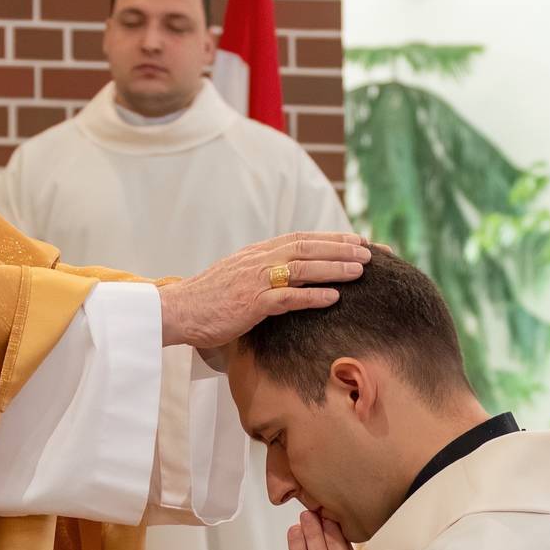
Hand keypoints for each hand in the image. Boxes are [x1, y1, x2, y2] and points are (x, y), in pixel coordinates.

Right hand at [158, 233, 369, 349]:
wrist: (177, 311)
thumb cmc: (206, 300)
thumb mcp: (237, 278)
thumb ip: (262, 274)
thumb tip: (288, 278)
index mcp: (257, 254)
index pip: (302, 238)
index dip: (333, 238)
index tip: (360, 241)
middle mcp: (259, 261)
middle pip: (308, 247)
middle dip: (342, 248)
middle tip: (372, 252)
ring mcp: (255, 281)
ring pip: (303, 268)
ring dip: (334, 267)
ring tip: (361, 270)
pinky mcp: (250, 303)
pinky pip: (287, 297)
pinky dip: (312, 296)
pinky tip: (334, 298)